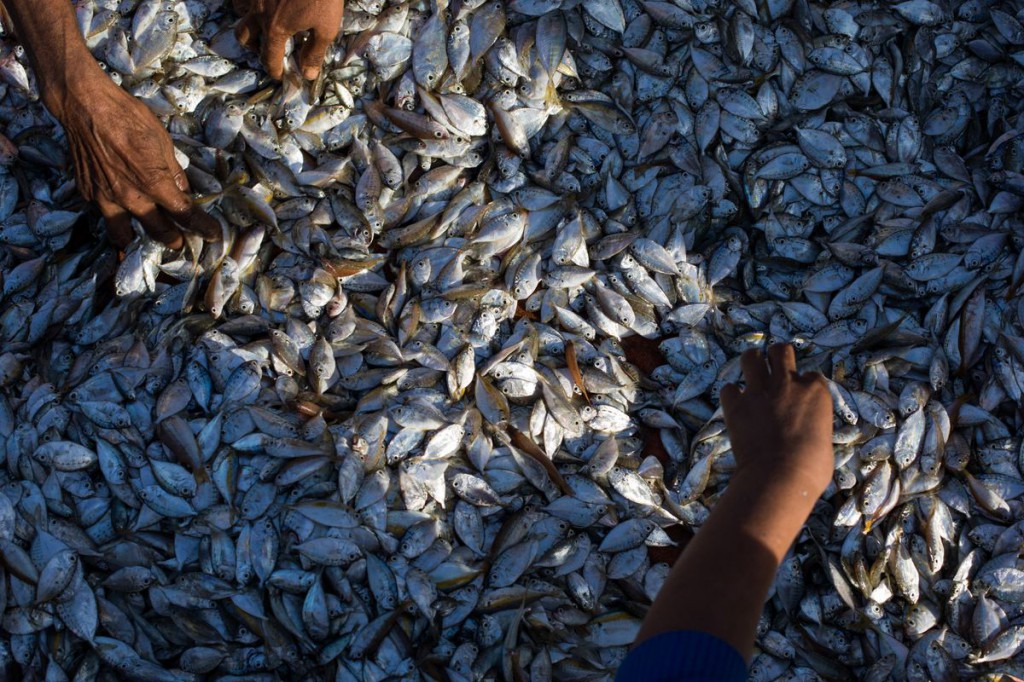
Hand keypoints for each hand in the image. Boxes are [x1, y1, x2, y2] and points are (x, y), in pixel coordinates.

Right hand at [53, 71, 219, 248]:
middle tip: (181, 244)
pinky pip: (104, 213)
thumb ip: (173, 171)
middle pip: (159, 232)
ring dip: (137, 239)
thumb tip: (182, 190)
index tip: (212, 234)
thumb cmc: (129, 117)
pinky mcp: (87, 193)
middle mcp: (131, 198)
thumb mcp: (162, 141)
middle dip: (174, 240)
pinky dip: (115, 215)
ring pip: (123, 234)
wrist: (85, 106)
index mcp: (155, 184)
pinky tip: (119, 209)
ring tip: (144, 238)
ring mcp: (106, 198)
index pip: (185, 215)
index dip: (202, 227)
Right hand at [234, 0, 343, 80]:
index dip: (274, 70)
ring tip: (262, 23)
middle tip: (266, 48)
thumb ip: (315, 52)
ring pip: (239, 12)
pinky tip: (263, 2)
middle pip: (244, 37)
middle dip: (253, 47)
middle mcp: (259, 12)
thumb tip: (308, 75)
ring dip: (248, 21)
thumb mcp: (326, 26)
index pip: (269, 57)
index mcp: (276, 28)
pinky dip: (248, 2)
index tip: (278, 75)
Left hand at [719, 344, 833, 495]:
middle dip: (776, 356)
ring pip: (750, 357)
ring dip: (750, 364)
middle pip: (780, 350)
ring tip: (751, 375)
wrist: (780, 477)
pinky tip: (736, 406)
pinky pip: (728, 388)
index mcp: (815, 391)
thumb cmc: (811, 469)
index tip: (798, 397)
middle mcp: (787, 383)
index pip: (810, 375)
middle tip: (772, 370)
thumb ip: (814, 425)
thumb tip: (807, 433)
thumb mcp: (824, 441)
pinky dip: (731, 396)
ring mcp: (759, 391)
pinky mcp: (736, 404)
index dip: (803, 385)